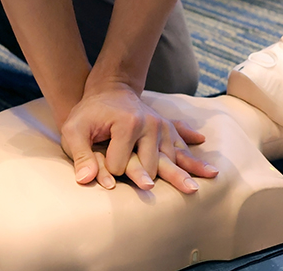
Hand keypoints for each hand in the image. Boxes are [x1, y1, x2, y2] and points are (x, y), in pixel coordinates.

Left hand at [60, 82, 217, 192]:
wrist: (108, 93)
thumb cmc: (88, 114)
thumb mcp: (74, 131)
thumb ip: (79, 155)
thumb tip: (84, 180)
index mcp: (128, 124)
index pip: (118, 166)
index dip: (106, 170)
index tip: (99, 166)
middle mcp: (151, 125)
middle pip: (150, 167)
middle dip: (141, 179)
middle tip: (147, 189)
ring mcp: (162, 127)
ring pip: (172, 159)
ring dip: (183, 175)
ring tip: (194, 190)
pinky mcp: (168, 129)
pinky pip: (182, 146)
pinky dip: (194, 160)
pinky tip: (209, 170)